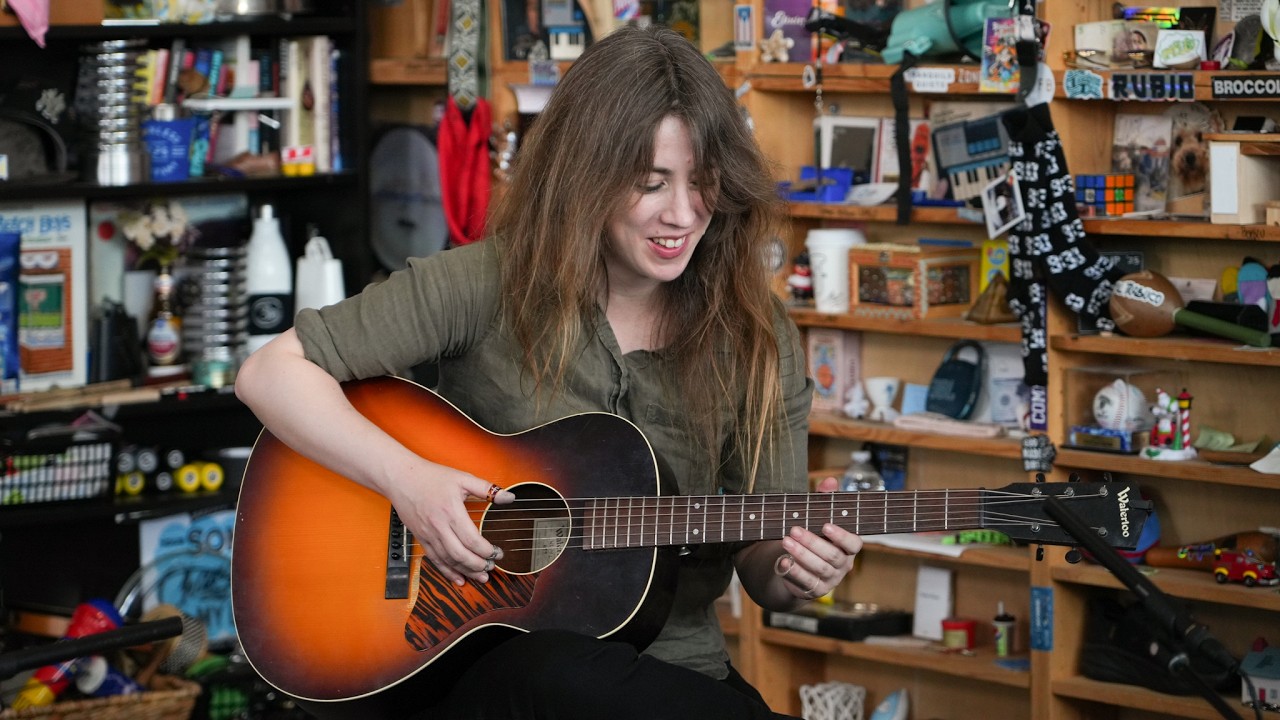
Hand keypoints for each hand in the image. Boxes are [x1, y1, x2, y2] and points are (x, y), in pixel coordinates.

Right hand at [385, 461, 514, 586]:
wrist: (401, 478)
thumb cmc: (431, 477)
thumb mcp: (462, 478)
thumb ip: (487, 489)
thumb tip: (509, 497)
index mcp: (451, 512)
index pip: (472, 540)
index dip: (487, 551)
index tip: (498, 553)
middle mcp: (439, 527)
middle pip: (460, 554)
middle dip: (478, 565)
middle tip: (491, 567)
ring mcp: (428, 534)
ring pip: (448, 560)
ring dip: (466, 571)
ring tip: (481, 577)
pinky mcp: (421, 538)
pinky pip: (434, 560)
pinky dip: (447, 571)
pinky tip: (458, 578)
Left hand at [774, 476, 861, 599]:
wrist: (800, 566)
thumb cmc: (814, 536)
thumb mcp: (818, 516)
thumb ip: (825, 500)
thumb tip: (831, 481)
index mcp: (848, 547)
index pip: (853, 544)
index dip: (842, 536)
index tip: (826, 526)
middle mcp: (842, 565)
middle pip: (832, 557)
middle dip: (812, 543)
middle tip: (794, 530)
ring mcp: (829, 580)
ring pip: (819, 569)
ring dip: (802, 555)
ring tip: (786, 541)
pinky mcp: (813, 590)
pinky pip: (806, 583)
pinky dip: (794, 572)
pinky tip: (783, 561)